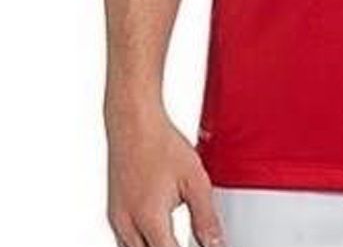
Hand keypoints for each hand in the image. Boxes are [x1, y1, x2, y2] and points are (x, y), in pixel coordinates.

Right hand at [106, 105, 222, 246]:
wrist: (132, 122)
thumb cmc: (160, 143)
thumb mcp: (195, 179)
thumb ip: (206, 216)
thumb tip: (215, 243)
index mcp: (149, 219)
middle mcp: (127, 224)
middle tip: (191, 240)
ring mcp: (117, 219)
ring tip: (174, 237)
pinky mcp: (113, 212)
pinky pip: (125, 241)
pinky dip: (143, 243)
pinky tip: (158, 234)